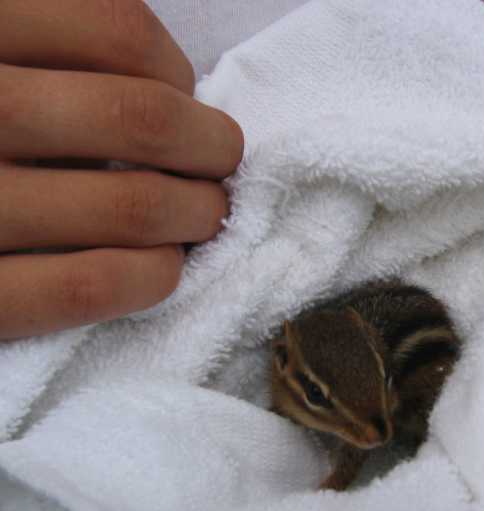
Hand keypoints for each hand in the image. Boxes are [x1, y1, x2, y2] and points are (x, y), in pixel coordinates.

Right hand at [0, 0, 243, 339]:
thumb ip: (41, 37)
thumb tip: (164, 82)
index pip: (113, 28)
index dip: (174, 69)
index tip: (183, 95)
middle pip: (140, 118)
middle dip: (207, 145)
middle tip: (218, 161)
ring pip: (129, 204)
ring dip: (195, 213)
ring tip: (203, 213)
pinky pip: (87, 285)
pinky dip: (151, 276)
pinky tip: (161, 267)